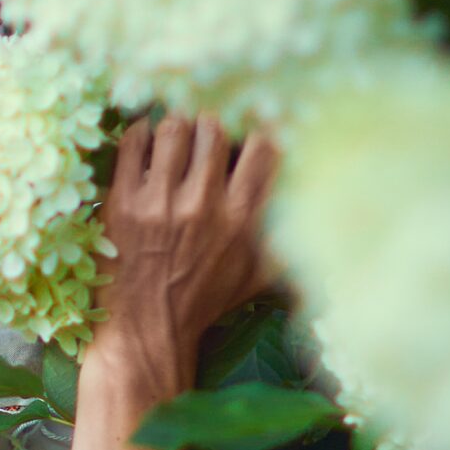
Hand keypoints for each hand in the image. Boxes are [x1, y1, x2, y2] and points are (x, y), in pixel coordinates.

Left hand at [86, 112, 280, 399]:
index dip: (259, 126)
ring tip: (175, 130)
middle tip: (204, 125)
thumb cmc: (204, 301)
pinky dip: (139, 132)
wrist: (146, 330)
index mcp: (241, 221)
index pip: (263, 148)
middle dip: (212, 121)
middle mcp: (202, 207)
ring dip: (176, 122)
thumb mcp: (258, 276)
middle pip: (215, 128)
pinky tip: (144, 137)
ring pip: (173, 128)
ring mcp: (159, 204)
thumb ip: (289, 239)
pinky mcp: (122, 204)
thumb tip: (327, 209)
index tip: (251, 120)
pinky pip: (131, 144)